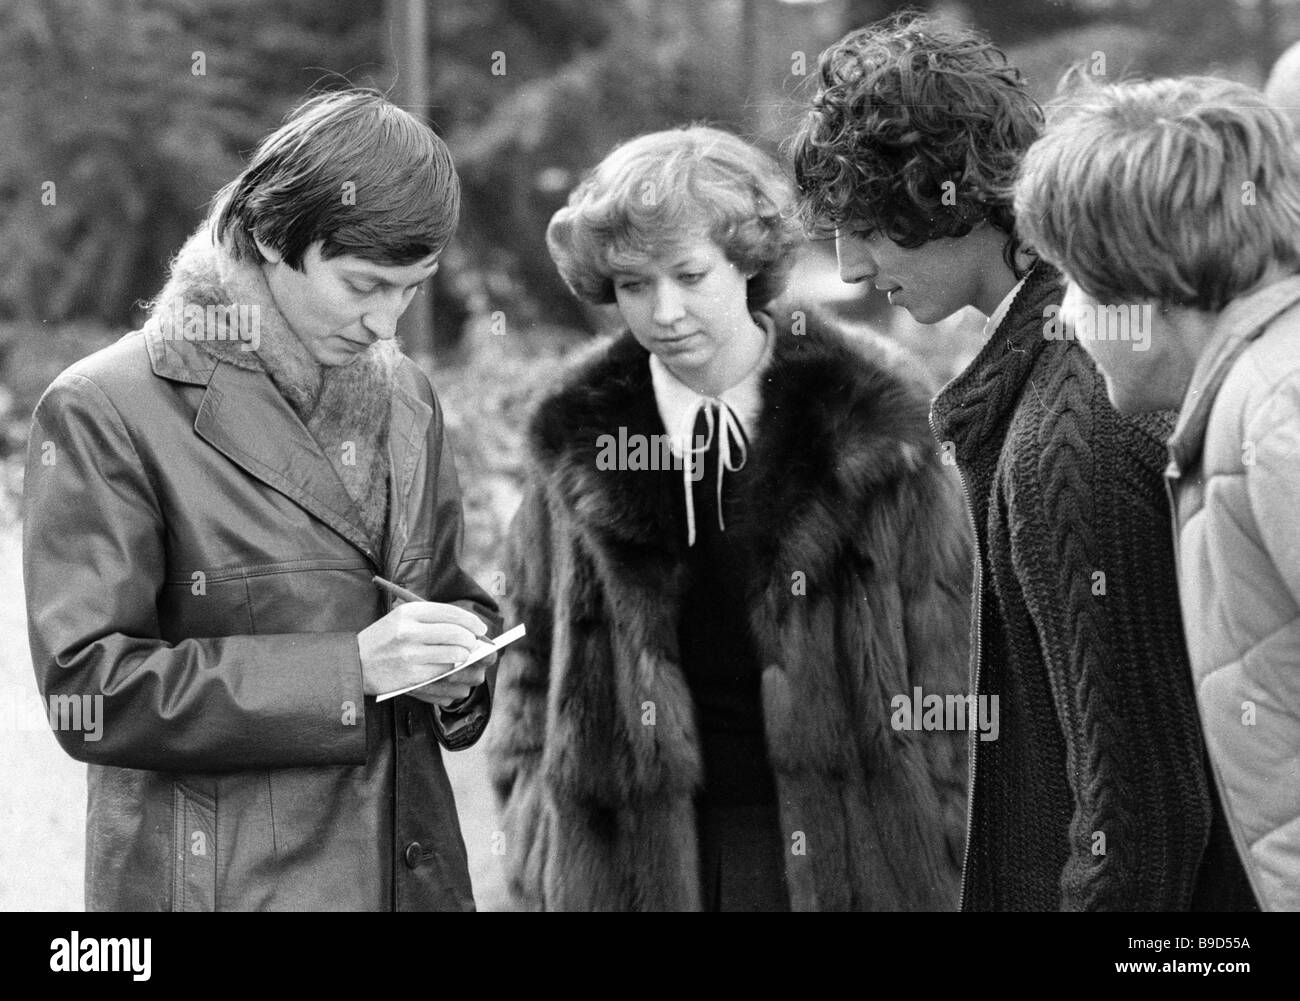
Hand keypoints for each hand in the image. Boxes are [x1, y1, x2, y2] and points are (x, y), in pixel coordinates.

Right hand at [358, 601, 487, 703]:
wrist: (354, 663)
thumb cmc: (384, 639)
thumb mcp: (402, 618)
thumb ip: (432, 620)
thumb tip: (468, 628)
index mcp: (409, 612)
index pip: (451, 613)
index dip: (471, 621)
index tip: (480, 629)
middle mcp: (410, 631)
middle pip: (456, 634)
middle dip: (471, 641)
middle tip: (474, 645)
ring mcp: (410, 655)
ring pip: (454, 655)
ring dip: (464, 658)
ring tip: (463, 657)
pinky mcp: (411, 676)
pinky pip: (443, 673)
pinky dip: (452, 672)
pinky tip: (451, 670)